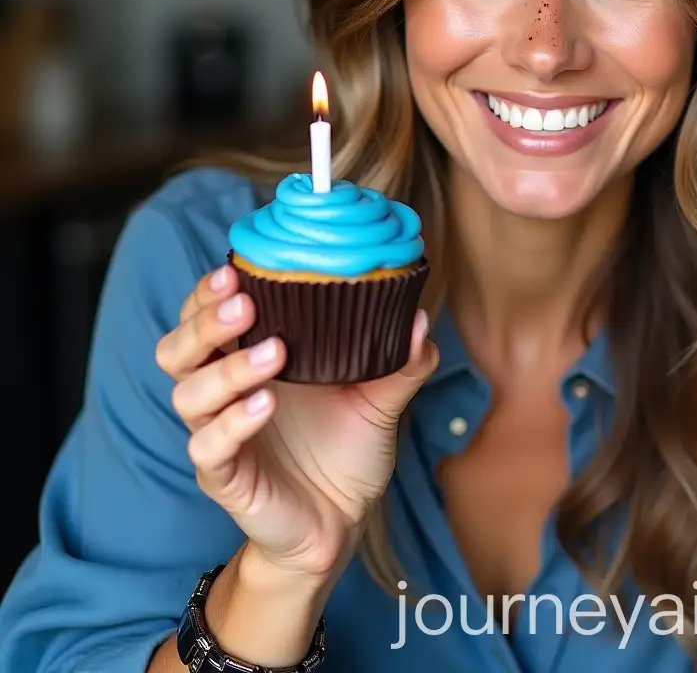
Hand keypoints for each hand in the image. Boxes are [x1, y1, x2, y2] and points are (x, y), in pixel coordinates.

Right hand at [155, 263, 437, 584]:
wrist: (341, 525)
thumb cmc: (347, 451)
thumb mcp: (380, 401)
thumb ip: (400, 362)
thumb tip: (420, 319)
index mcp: (248, 363)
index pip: (202, 319)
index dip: (208, 294)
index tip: (236, 269)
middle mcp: (222, 395)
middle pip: (178, 351)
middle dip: (204, 323)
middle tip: (244, 303)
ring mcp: (219, 437)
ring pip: (189, 396)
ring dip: (228, 369)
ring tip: (275, 353)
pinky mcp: (226, 478)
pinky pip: (209, 448)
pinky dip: (233, 424)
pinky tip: (265, 405)